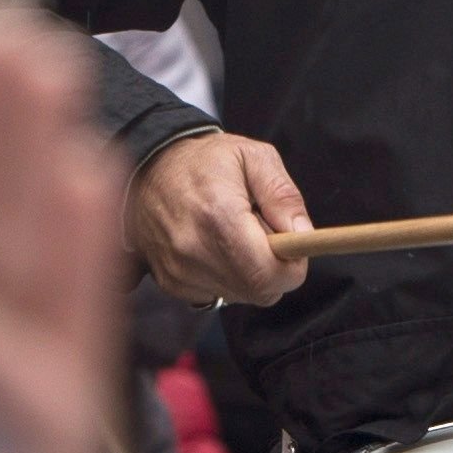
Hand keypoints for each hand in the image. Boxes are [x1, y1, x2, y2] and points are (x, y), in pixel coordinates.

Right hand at [129, 128, 311, 304]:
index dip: (293, 265)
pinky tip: (216, 246)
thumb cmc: (205, 160)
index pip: (269, 274)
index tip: (292, 244)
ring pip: (241, 296)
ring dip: (251, 273)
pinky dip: (228, 277)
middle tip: (264, 234)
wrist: (149, 168)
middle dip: (275, 269)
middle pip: (260, 291)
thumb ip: (283, 195)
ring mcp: (179, 271)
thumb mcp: (253, 157)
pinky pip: (218, 295)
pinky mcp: (171, 282)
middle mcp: (194, 250)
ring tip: (236, 236)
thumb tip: (303, 235)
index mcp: (218, 216)